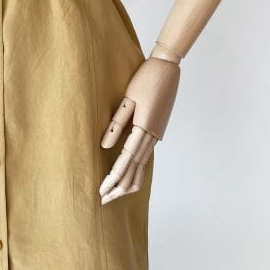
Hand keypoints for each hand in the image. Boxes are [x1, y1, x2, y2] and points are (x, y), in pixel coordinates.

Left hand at [98, 56, 180, 204]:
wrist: (168, 68)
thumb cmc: (146, 78)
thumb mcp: (129, 98)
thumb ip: (117, 123)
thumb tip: (104, 146)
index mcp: (144, 127)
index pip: (126, 160)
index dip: (113, 177)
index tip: (102, 191)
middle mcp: (152, 136)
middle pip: (135, 170)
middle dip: (119, 187)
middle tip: (104, 201)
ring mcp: (156, 135)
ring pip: (142, 167)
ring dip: (128, 183)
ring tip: (116, 194)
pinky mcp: (156, 131)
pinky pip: (145, 157)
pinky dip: (137, 171)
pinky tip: (130, 177)